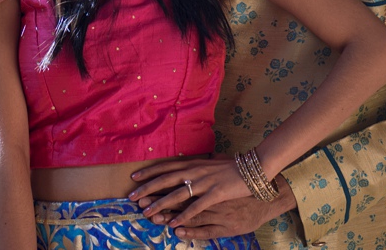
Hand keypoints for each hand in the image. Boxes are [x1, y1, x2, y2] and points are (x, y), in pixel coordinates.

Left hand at [125, 158, 248, 229]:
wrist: (254, 169)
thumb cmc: (233, 167)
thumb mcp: (211, 162)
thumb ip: (197, 164)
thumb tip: (188, 162)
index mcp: (193, 163)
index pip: (166, 166)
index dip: (149, 172)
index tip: (134, 178)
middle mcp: (195, 171)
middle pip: (166, 180)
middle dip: (147, 188)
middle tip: (131, 197)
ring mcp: (205, 182)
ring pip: (177, 194)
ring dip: (160, 204)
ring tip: (147, 213)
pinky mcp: (215, 194)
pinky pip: (196, 207)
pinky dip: (184, 216)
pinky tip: (174, 224)